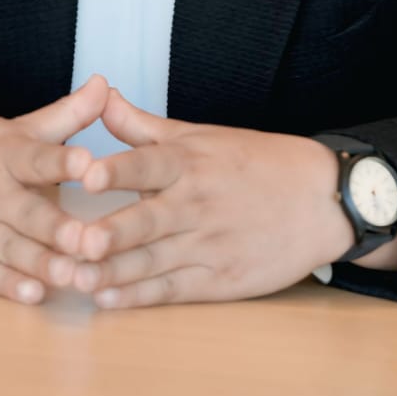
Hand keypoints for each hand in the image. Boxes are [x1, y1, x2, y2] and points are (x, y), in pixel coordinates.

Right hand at [0, 75, 109, 303]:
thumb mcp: (5, 126)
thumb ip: (62, 115)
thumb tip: (106, 85)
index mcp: (1, 151)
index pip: (35, 155)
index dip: (62, 159)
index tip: (89, 164)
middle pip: (27, 211)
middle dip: (60, 229)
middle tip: (94, 242)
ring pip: (9, 247)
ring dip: (42, 264)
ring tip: (76, 278)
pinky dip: (4, 284)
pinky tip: (31, 294)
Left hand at [68, 87, 354, 306]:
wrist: (322, 200)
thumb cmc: (255, 162)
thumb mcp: (200, 136)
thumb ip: (143, 126)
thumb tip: (99, 95)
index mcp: (189, 163)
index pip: (148, 164)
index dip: (118, 170)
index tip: (87, 175)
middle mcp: (195, 204)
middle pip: (147, 221)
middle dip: (111, 233)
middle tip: (75, 241)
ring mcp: (208, 245)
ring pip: (153, 261)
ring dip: (113, 273)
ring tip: (77, 279)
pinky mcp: (220, 280)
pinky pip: (172, 290)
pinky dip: (140, 297)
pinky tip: (108, 300)